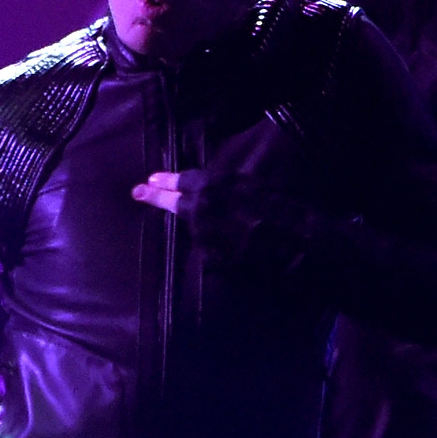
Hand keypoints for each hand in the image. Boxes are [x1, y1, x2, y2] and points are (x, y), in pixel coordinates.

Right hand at [132, 169, 314, 273]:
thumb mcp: (220, 261)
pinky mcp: (254, 182)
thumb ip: (203, 242)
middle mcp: (213, 191)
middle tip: (153, 178)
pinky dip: (212, 180)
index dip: (151, 195)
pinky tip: (212, 184)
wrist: (300, 241)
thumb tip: (196, 232)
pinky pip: (224, 177)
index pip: (168, 199)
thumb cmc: (256, 260)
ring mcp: (235, 182)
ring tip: (178, 180)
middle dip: (166, 179)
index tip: (136, 191)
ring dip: (188, 178)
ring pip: (205, 175)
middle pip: (184, 180)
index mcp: (199, 210)